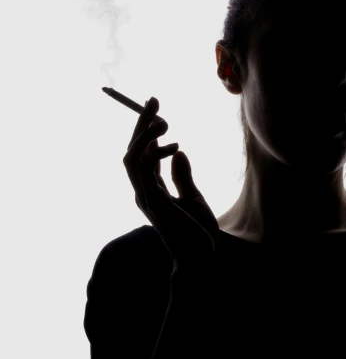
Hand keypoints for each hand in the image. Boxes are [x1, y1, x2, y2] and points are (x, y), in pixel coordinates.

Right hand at [123, 96, 219, 267]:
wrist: (201, 258)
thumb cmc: (198, 233)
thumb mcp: (194, 197)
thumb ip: (183, 176)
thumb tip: (180, 152)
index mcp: (152, 190)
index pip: (143, 153)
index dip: (147, 129)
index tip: (157, 107)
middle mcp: (143, 191)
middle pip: (132, 150)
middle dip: (141, 123)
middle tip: (154, 99)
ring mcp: (145, 197)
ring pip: (130, 157)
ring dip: (144, 134)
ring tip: (164, 121)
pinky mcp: (152, 202)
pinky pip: (142, 170)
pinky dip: (152, 153)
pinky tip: (174, 144)